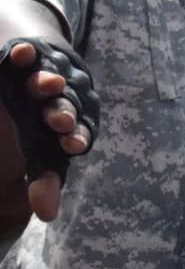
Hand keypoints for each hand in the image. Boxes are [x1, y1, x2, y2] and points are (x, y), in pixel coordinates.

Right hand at [0, 39, 98, 221]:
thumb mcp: (41, 154)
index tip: (72, 145)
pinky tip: (23, 53)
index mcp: (71, 125)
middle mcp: (64, 99)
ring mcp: (46, 77)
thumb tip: (47, 215)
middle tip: (61, 120)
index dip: (75, 137)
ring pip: (49, 80)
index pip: (77, 132)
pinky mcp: (28, 60)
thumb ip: (44, 181)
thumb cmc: (43, 128)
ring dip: (48, 83)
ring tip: (50, 85)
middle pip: (65, 105)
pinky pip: (27, 57)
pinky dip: (26, 55)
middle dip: (63, 112)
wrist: (41, 78)